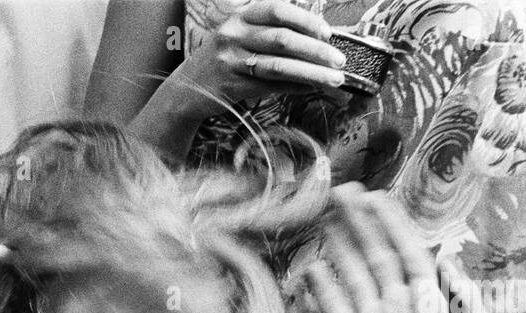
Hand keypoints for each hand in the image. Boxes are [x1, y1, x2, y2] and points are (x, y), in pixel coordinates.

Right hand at [166, 0, 345, 121]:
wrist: (186, 89)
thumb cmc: (222, 60)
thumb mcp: (239, 36)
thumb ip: (269, 31)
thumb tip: (314, 37)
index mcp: (239, 17)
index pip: (277, 10)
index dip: (305, 20)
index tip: (327, 32)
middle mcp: (233, 35)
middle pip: (282, 39)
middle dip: (315, 50)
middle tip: (339, 60)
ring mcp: (230, 61)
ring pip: (279, 66)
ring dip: (311, 73)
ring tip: (334, 79)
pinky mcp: (231, 86)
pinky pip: (270, 87)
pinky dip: (293, 88)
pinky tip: (310, 89)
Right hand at [306, 184, 493, 312]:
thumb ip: (463, 298)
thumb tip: (449, 262)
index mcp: (428, 295)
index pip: (405, 249)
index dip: (390, 223)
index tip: (375, 196)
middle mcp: (397, 303)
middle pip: (374, 256)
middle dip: (359, 225)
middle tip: (341, 193)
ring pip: (354, 278)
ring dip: (339, 250)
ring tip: (325, 221)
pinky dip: (325, 294)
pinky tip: (313, 271)